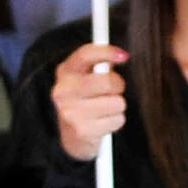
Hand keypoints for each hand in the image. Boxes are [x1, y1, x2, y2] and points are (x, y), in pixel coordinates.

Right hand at [52, 41, 127, 160]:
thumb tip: (120, 55)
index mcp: (65, 73)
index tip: (124, 56)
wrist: (71, 135)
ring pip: (117, 102)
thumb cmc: (84, 100)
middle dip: (118, 86)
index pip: (85, 55)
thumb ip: (100, 64)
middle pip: (107, 81)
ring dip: (117, 106)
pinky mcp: (82, 131)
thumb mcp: (85, 77)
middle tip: (114, 90)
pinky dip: (115, 121)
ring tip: (105, 109)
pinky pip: (117, 120)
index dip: (107, 52)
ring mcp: (70, 112)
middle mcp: (63, 91)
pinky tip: (102, 122)